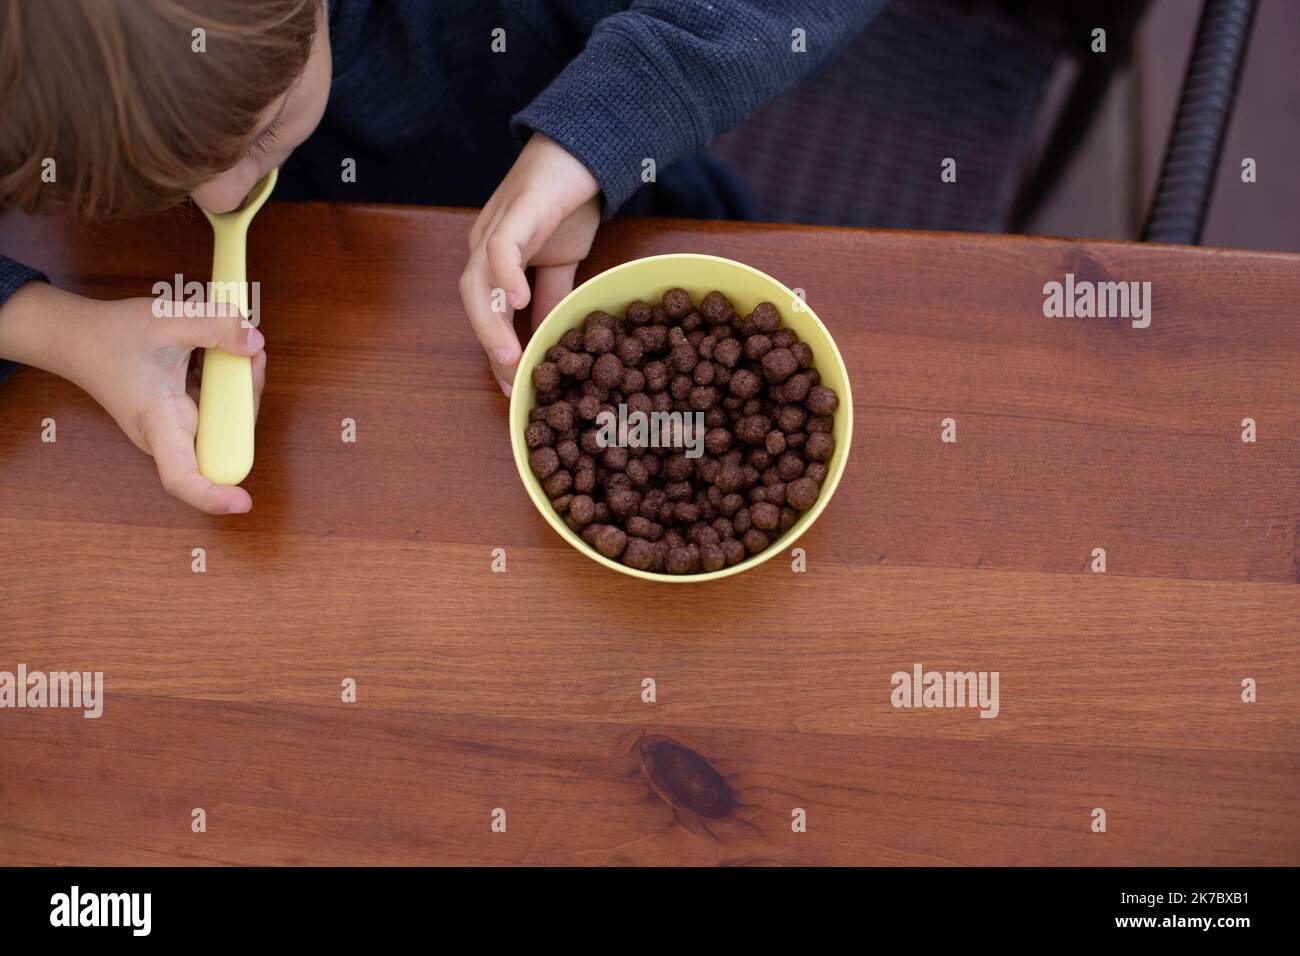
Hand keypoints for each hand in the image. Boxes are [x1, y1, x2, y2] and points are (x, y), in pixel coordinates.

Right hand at [0, 284, 266, 513]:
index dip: (213, 496)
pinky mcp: (186, 408)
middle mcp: (171, 433)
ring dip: (242, 383)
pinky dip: (229, 376)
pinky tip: (226, 347)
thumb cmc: (111, 337)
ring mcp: (180, 422)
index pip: (182, 478)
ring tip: (238, 343)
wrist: (77, 337)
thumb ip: (215, 328)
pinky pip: (221, 401)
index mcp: (158, 424)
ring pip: (229, 417)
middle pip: (226, 440)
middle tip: (252, 358)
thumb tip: (257, 344)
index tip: (243, 503)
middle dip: (248, 400)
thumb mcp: (165, 321)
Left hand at [460, 132, 600, 395]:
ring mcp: (497, 227)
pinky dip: (504, 277)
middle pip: (473, 302)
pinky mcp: (518, 211)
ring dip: (491, 323)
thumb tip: (547, 338)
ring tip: (511, 356)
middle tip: (511, 383)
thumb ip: (552, 298)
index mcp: (494, 260)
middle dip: (489, 346)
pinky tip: (519, 301)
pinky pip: (501, 248)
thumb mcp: (562, 262)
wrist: (586, 147)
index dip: (498, 351)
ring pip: (478, 282)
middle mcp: (484, 246)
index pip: (487, 313)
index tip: (515, 389)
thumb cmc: (569, 202)